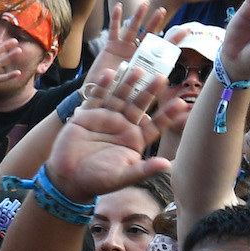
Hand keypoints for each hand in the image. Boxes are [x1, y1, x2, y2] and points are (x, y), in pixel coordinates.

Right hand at [47, 65, 173, 202]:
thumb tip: (166, 165)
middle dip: (150, 92)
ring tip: (139, 70)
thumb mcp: (123, 177)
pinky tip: (111, 74)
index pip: (155, 126)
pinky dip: (103, 85)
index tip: (181, 104)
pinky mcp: (87, 115)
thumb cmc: (97, 181)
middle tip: (162, 78)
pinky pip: (96, 97)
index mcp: (134, 141)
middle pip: (139, 106)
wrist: (68, 178)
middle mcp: (122, 127)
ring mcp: (105, 119)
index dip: (168, 115)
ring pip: (120, 97)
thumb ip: (144, 170)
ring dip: (129, 84)